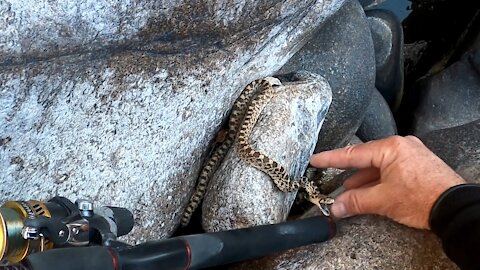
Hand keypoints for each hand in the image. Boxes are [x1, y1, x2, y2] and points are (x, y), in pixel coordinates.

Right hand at [310, 135, 464, 228]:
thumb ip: (355, 201)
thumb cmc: (424, 198)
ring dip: (363, 178)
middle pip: (366, 158)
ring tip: (349, 190)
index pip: (353, 154)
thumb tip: (336, 206)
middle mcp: (401, 146)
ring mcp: (411, 155)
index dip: (331, 158)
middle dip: (348, 171)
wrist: (454, 208)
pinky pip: (390, 169)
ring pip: (379, 165)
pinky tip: (370, 190)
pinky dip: (378, 179)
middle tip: (329, 173)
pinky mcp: (417, 165)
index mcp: (390, 148)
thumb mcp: (382, 200)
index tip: (316, 159)